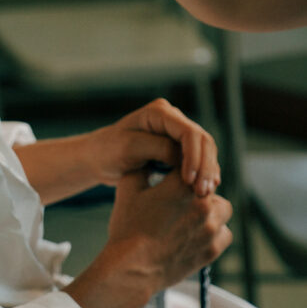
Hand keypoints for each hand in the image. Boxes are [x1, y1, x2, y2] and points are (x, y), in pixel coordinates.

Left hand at [85, 98, 219, 197]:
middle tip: (203, 192)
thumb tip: (183, 157)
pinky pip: (200, 157)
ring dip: (208, 171)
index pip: (188, 132)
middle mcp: (172, 118)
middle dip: (205, 166)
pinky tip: (205, 190)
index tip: (189, 181)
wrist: (100, 157)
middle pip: (202, 139)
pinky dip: (204, 173)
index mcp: (159, 112)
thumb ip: (158, 148)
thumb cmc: (109, 151)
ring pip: (205, 149)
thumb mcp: (129, 148)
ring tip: (205, 194)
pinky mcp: (179, 146)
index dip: (194, 156)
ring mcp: (177, 131)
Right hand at [107, 167, 232, 290]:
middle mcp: (202, 204)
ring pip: (223, 210)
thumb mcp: (128, 187)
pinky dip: (216, 232)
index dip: (183, 166)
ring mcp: (210, 229)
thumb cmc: (128, 228)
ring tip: (193, 215)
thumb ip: (144, 168)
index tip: (176, 171)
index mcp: (182, 184)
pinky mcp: (212, 251)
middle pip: (210, 186)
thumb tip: (152, 160)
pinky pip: (225, 234)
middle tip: (182, 197)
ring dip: (212, 209)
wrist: (131, 269)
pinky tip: (199, 233)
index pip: (191, 163)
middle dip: (198, 188)